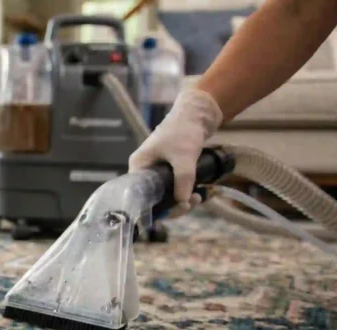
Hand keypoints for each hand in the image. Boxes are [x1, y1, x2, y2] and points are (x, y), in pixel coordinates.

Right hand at [128, 88, 223, 212]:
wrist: (197, 113)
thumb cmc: (184, 131)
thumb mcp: (184, 157)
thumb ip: (183, 181)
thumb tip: (183, 203)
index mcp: (139, 166)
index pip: (140, 196)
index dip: (156, 207)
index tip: (175, 209)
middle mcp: (144, 170)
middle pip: (153, 198)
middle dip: (173, 205)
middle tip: (190, 204)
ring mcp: (156, 169)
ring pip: (165, 194)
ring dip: (181, 200)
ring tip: (197, 198)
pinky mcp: (169, 169)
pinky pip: (173, 187)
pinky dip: (184, 192)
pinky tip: (197, 193)